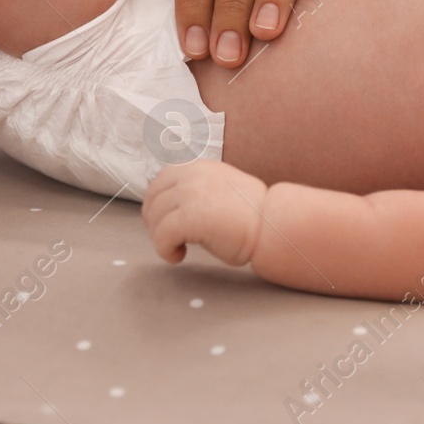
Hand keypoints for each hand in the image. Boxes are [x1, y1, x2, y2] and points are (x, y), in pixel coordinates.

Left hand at [143, 160, 267, 265]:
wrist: (271, 223)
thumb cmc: (251, 214)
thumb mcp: (219, 188)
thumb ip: (196, 189)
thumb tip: (172, 205)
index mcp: (198, 167)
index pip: (161, 180)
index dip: (156, 203)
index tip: (163, 221)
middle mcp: (191, 175)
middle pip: (153, 199)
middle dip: (154, 221)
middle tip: (168, 239)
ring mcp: (189, 194)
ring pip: (155, 219)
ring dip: (161, 238)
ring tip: (177, 249)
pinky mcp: (189, 217)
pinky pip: (162, 236)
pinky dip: (165, 250)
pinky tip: (179, 256)